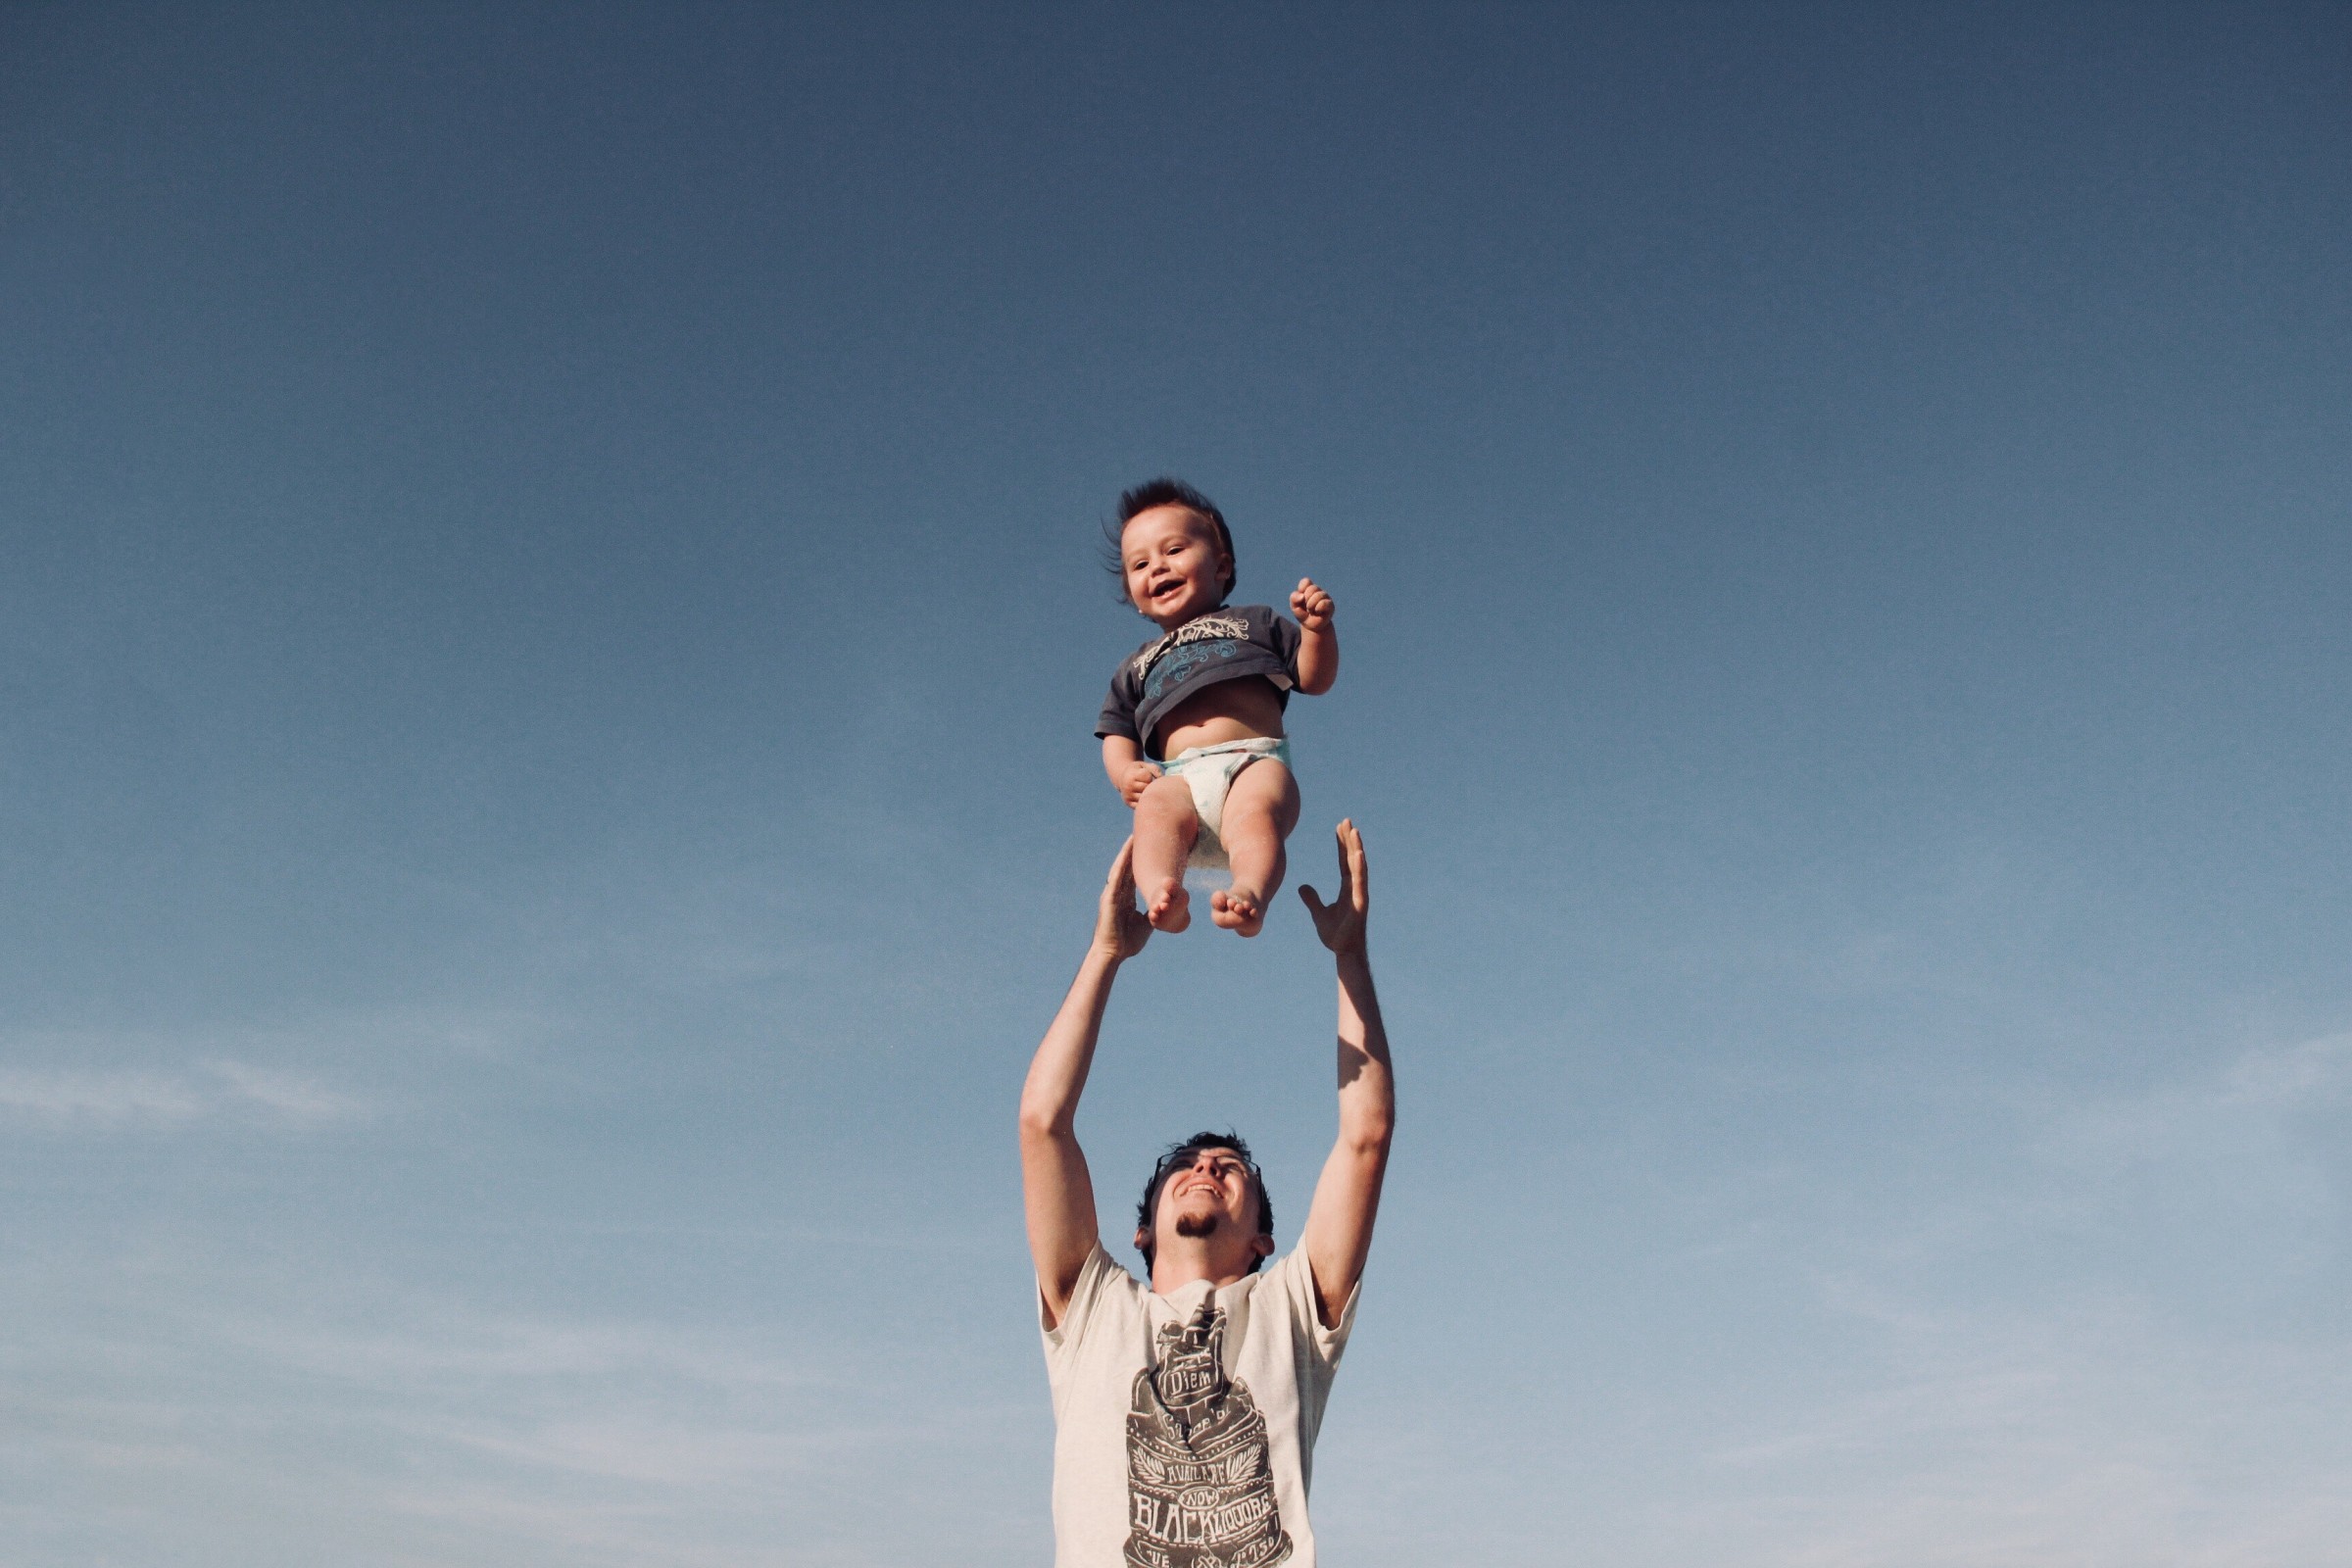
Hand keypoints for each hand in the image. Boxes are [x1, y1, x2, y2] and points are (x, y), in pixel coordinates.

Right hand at [1094, 838, 1153, 961]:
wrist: (1113, 954)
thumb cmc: (1127, 943)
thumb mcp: (1145, 924)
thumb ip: (1151, 914)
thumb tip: (1161, 909)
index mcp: (1125, 900)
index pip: (1133, 876)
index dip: (1138, 862)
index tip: (1147, 848)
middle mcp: (1117, 894)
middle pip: (1126, 868)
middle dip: (1132, 852)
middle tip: (1138, 834)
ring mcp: (1112, 895)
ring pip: (1120, 869)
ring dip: (1126, 853)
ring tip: (1133, 837)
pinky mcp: (1109, 899)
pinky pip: (1116, 878)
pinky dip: (1121, 865)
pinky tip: (1126, 854)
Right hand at [1118, 760, 1162, 807]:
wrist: (1123, 778)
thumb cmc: (1137, 771)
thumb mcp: (1144, 766)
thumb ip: (1154, 769)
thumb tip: (1161, 779)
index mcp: (1131, 775)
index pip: (1147, 777)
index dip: (1149, 776)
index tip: (1145, 775)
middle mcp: (1128, 786)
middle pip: (1146, 788)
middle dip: (1149, 785)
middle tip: (1145, 782)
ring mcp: (1128, 795)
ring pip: (1145, 797)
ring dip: (1148, 793)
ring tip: (1144, 788)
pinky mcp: (1128, 803)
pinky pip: (1142, 804)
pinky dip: (1145, 800)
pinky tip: (1142, 795)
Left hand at [1291, 577, 1334, 630]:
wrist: (1311, 625)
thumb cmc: (1302, 613)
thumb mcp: (1294, 606)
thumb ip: (1294, 598)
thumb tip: (1302, 596)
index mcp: (1309, 588)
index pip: (1306, 581)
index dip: (1302, 589)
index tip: (1301, 598)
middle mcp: (1318, 591)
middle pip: (1312, 588)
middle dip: (1306, 599)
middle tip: (1307, 607)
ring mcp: (1325, 597)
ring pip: (1318, 595)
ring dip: (1311, 605)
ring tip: (1311, 611)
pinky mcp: (1330, 605)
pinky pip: (1324, 603)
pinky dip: (1318, 608)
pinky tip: (1318, 612)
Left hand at [1297, 819, 1367, 955]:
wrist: (1344, 952)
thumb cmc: (1335, 935)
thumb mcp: (1318, 913)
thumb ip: (1312, 899)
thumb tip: (1302, 887)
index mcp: (1347, 889)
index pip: (1344, 862)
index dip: (1342, 845)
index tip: (1340, 828)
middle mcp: (1356, 888)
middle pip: (1352, 859)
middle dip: (1349, 840)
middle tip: (1346, 820)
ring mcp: (1360, 894)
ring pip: (1358, 866)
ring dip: (1357, 848)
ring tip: (1354, 830)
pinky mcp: (1361, 903)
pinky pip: (1360, 882)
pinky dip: (1360, 867)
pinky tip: (1359, 853)